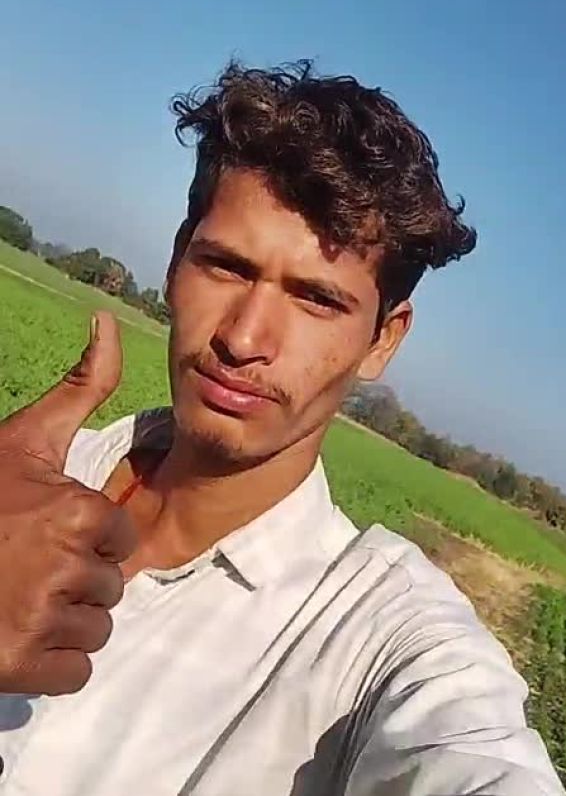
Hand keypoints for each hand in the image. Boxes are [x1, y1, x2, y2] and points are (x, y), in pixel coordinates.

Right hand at [0, 312, 135, 694]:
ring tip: (21, 597)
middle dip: (78, 578)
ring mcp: (43, 619)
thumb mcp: (24, 437)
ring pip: (97, 628)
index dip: (88, 535)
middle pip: (110, 585)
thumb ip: (81, 387)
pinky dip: (52, 662)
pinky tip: (18, 633)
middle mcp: (67, 565)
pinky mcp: (24, 668)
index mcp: (77, 510)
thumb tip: (106, 321)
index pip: (120, 536)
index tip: (46, 530)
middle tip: (27, 565)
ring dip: (66, 620)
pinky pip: (77, 672)